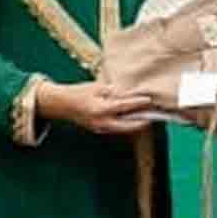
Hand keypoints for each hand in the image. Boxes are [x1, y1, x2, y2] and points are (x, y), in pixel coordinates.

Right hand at [37, 79, 157, 136]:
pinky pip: (117, 128)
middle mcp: (102, 122)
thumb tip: (128, 93)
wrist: (62, 104)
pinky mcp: (100, 130)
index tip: (149, 99)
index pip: (124, 106)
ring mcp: (101, 128)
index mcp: (100, 109)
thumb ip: (113, 92)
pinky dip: (126, 124)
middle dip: (142, 121)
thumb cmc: (79, 92)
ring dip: (135, 123)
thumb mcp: (96, 87)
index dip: (138, 103)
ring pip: (123, 129)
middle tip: (154, 115)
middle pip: (128, 125)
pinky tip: (133, 118)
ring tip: (147, 116)